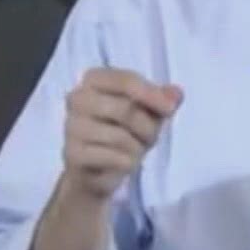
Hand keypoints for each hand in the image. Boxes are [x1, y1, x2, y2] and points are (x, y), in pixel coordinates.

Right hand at [60, 68, 182, 207]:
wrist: (96, 169)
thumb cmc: (122, 132)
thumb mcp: (148, 113)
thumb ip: (162, 100)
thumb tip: (177, 93)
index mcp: (94, 79)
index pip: (126, 80)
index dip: (151, 94)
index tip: (170, 109)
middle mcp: (77, 98)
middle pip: (124, 109)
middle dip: (147, 127)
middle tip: (151, 138)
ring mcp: (72, 126)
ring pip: (120, 137)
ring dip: (137, 148)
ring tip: (134, 150)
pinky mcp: (73, 153)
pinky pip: (113, 158)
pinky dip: (127, 163)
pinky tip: (122, 163)